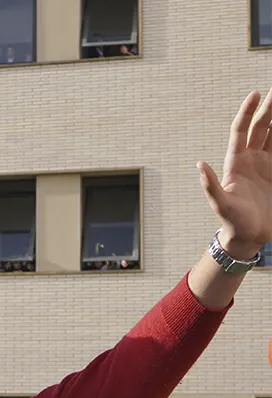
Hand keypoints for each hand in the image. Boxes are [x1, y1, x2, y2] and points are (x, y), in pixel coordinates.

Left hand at [198, 86, 271, 259]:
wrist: (248, 236)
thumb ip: (211, 185)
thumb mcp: (220, 204)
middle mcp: (250, 159)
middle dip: (269, 109)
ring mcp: (265, 165)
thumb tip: (199, 164)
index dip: (247, 112)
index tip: (255, 94)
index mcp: (235, 163)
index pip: (241, 131)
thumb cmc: (232, 221)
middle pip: (260, 128)